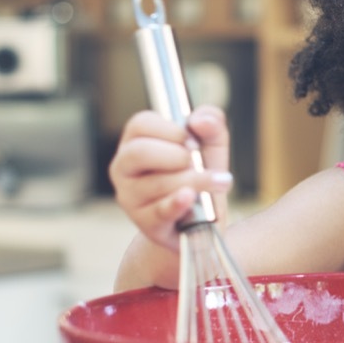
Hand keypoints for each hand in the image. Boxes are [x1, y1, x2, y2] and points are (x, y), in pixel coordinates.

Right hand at [109, 107, 233, 250]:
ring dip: (194, 180)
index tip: (194, 142)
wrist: (202, 218)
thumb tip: (200, 121)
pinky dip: (177, 203)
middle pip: (139, 152)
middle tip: (198, 161)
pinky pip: (159, 211)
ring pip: (156, 183)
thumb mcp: (211, 144)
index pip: (141, 124)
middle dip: (176, 155)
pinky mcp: (144, 221)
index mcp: (136, 141)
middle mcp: (125, 167)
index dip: (171, 130)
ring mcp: (130, 196)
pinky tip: (190, 197)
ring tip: (218, 182)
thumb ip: (211, 123)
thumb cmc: (199, 174)